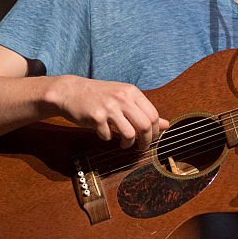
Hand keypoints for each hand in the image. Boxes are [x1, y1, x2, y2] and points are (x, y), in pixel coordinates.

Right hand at [50, 76, 168, 149]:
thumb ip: (144, 111)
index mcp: (131, 92)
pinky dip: (107, 138)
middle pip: (145, 126)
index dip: (155, 132)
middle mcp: (122, 98)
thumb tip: (165, 125)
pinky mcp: (96, 117)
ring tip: (124, 143)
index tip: (151, 139)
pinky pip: (108, 136)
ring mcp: (109, 107)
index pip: (153, 115)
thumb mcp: (123, 98)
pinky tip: (104, 132)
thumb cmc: (100, 95)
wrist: (71, 91)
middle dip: (146, 142)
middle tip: (141, 148)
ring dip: (128, 144)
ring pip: (129, 134)